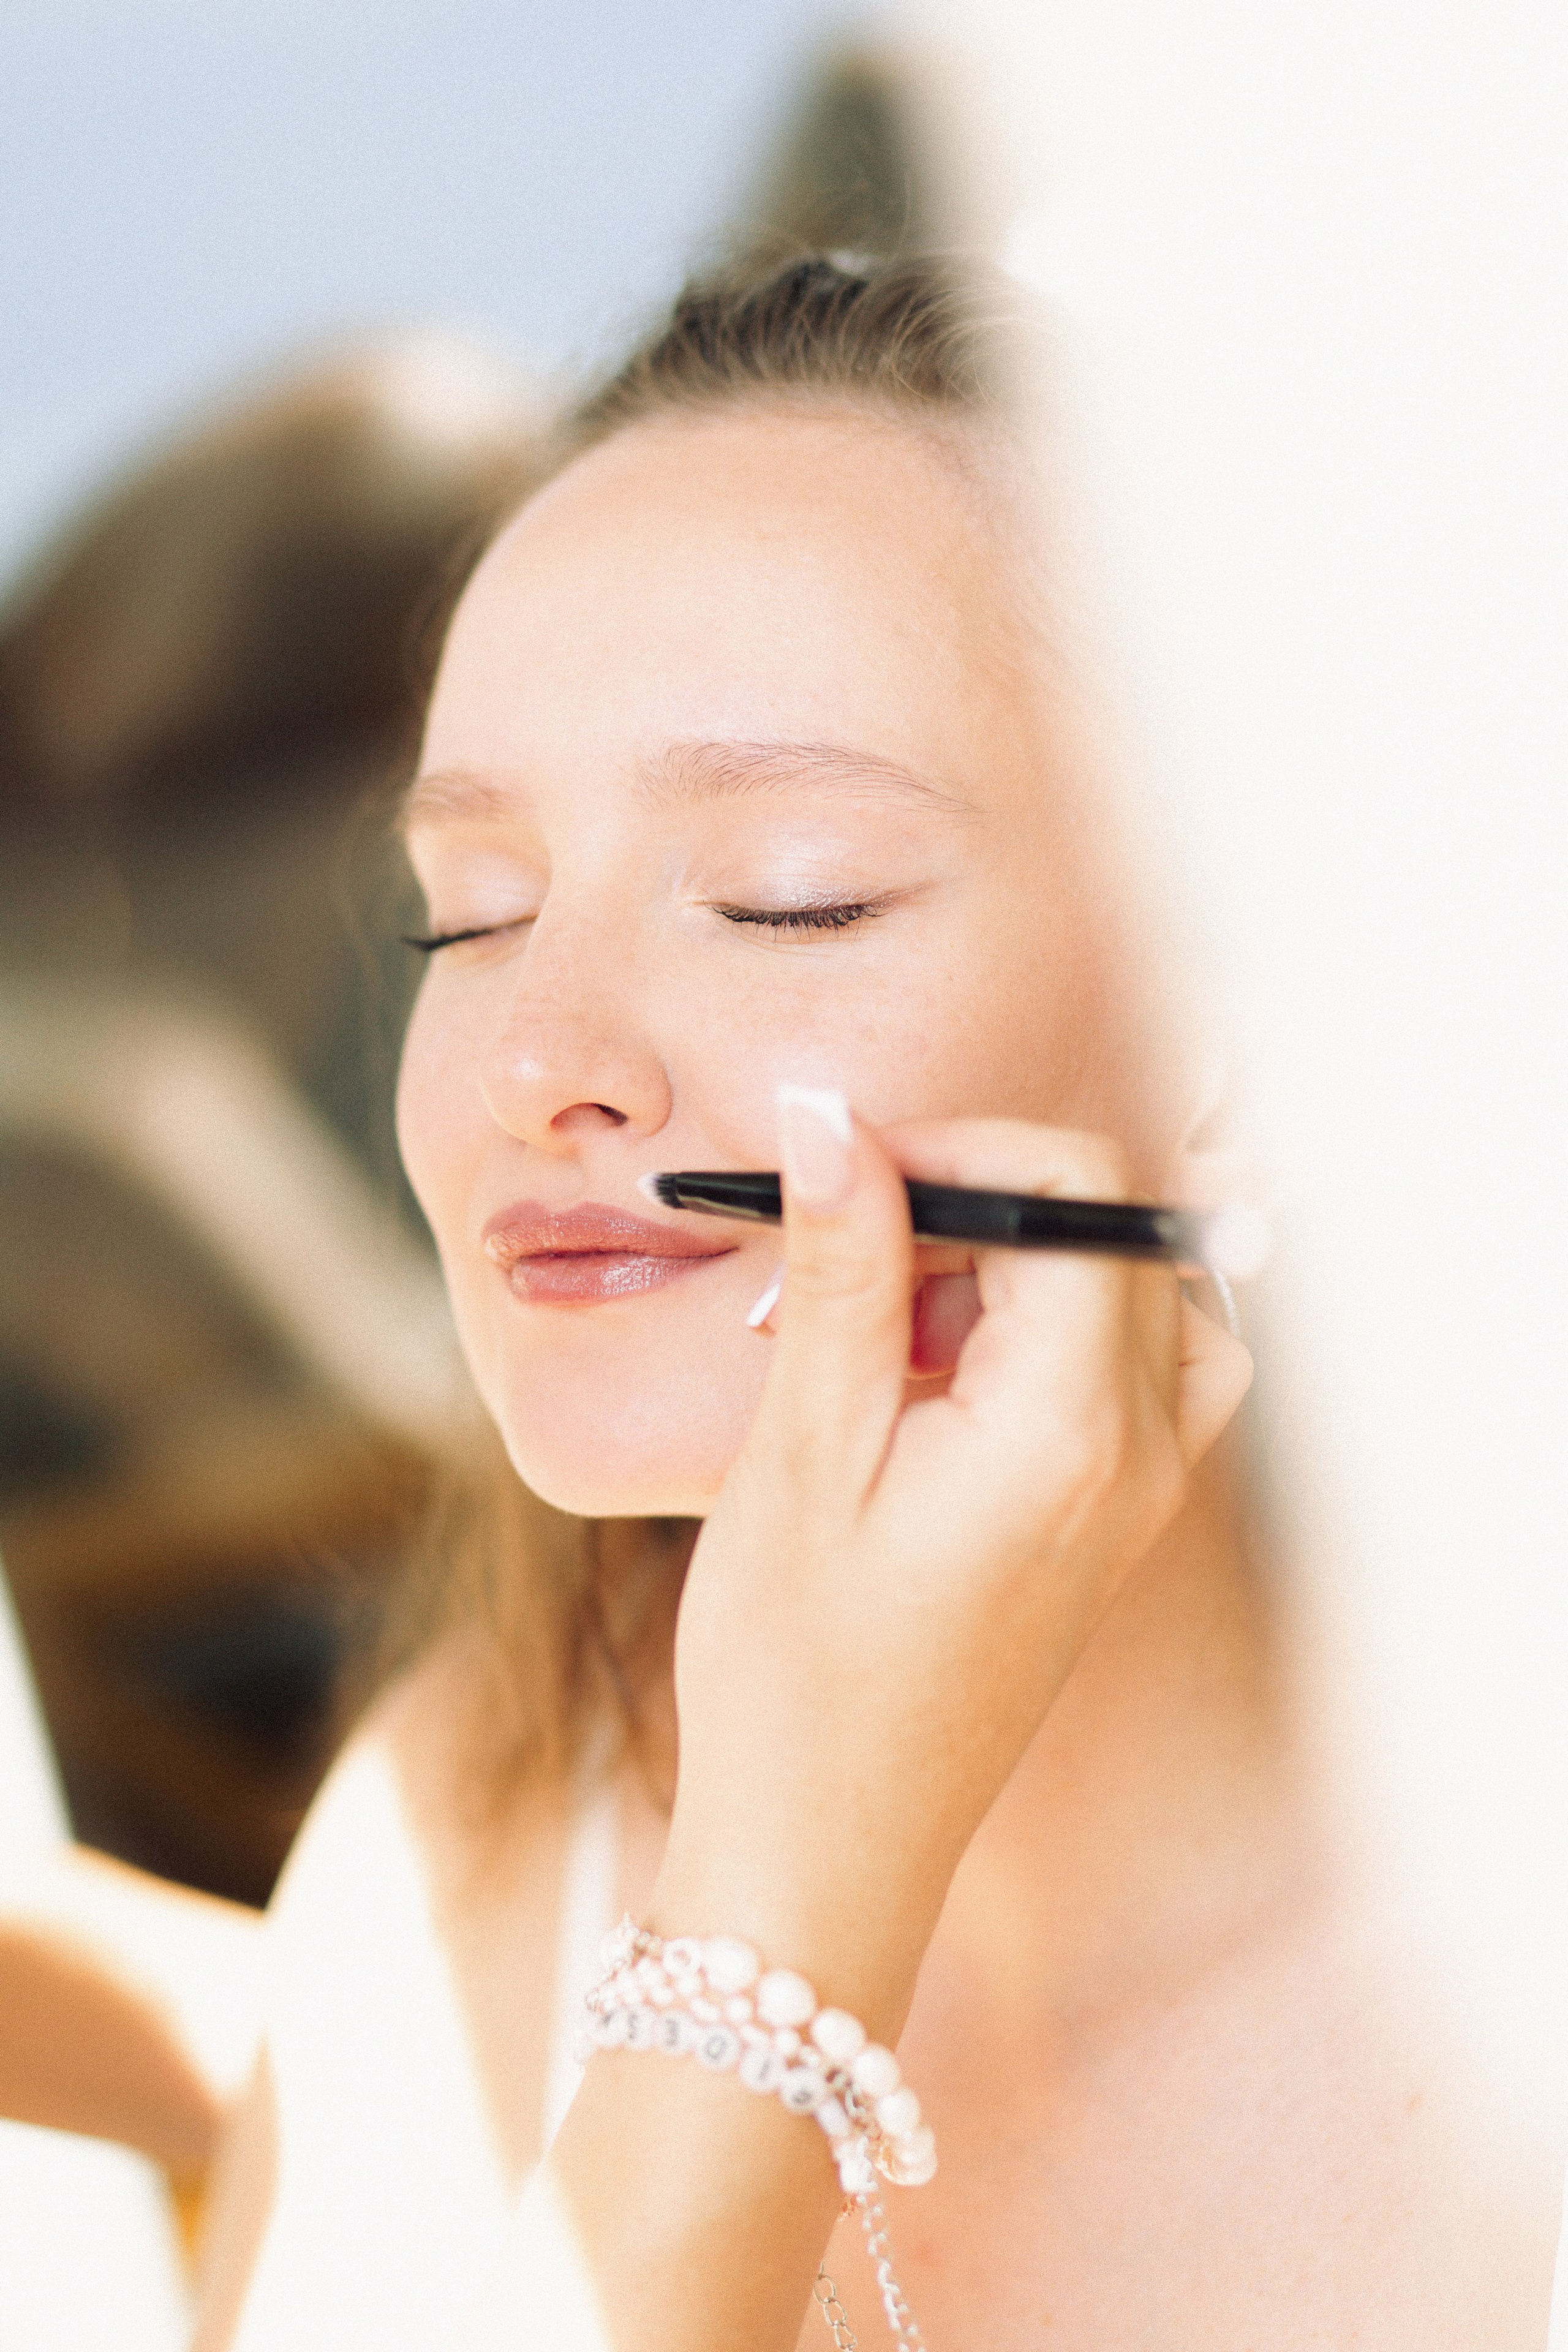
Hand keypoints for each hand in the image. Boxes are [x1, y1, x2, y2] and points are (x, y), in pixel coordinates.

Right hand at [652, 1093, 1252, 2026]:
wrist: (828, 1852)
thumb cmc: (795, 1674)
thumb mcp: (803, 1450)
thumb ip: (845, 1271)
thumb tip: (837, 1121)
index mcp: (1072, 1427)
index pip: (1073, 1193)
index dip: (957, 1149)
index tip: (845, 1175)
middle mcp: (1138, 1455)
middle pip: (1105, 1236)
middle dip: (967, 1210)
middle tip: (837, 1272)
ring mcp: (1138, 1497)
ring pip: (1123, 1299)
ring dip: (1005, 1275)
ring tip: (884, 1337)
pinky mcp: (1111, 1526)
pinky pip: (1121, 1378)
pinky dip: (1036, 1340)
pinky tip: (932, 1389)